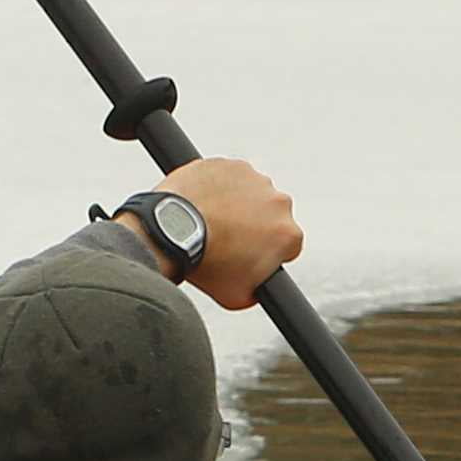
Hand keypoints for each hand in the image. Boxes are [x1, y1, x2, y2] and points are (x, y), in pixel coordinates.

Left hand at [120, 157, 300, 310]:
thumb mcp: (239, 297)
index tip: (248, 255)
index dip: (268, 252)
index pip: (288, 245)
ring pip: (250, 193)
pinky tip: (202, 203)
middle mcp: (278, 201)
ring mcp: (253, 178)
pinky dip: (217, 187)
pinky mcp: (228, 164)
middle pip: (271, 215)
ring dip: (237, 203)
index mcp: (288, 234)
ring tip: (211, 220)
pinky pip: (227, 176)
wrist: (172, 232)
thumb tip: (259, 286)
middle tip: (227, 238)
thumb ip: (258, 290)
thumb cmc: (206, 265)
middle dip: (255, 225)